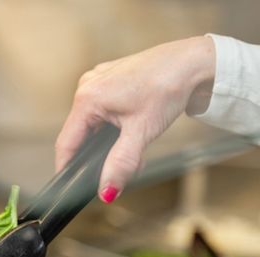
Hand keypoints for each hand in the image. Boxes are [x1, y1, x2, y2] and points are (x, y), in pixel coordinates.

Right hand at [56, 35, 215, 202]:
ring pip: (94, 124)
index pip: (66, 143)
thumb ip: (120, 164)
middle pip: (80, 134)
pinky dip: (116, 126)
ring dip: (110, 142)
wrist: (192, 63)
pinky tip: (135, 128)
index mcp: (88, 97)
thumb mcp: (142, 132)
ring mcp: (99, 81)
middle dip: (98, 156)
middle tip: (122, 169)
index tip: (72, 186)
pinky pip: (104, 111)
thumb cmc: (168, 87)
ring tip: (136, 146)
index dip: (67, 168)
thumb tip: (106, 191)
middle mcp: (87, 86)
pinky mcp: (111, 80)